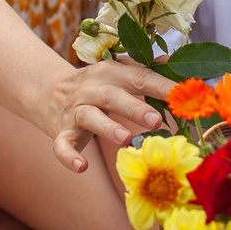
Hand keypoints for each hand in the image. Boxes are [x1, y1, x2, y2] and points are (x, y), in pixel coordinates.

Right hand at [38, 57, 171, 173]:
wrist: (48, 92)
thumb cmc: (95, 85)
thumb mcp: (116, 72)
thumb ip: (142, 69)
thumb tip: (169, 62)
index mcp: (110, 72)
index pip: (139, 77)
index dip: (161, 87)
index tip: (183, 97)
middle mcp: (91, 89)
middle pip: (113, 97)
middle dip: (135, 108)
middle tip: (156, 121)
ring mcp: (75, 112)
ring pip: (89, 117)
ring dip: (106, 127)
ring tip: (125, 139)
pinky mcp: (62, 132)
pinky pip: (62, 145)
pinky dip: (69, 156)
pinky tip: (82, 167)